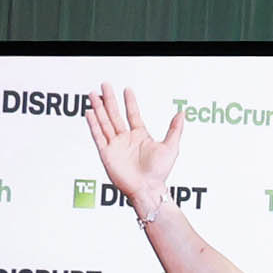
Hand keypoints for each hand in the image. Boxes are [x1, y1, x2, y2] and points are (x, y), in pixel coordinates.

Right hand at [85, 83, 183, 209]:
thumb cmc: (160, 171)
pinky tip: (90, 113)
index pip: (133, 114)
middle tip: (105, 85)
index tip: (127, 89)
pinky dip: (93, 125)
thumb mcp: (171, 146)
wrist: (148, 188)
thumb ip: (175, 129)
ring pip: (105, 122)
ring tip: (93, 94)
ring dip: (99, 109)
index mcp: (140, 136)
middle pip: (115, 114)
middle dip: (109, 100)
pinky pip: (98, 136)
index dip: (130, 102)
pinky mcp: (106, 153)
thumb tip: (182, 112)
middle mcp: (126, 139)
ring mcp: (115, 145)